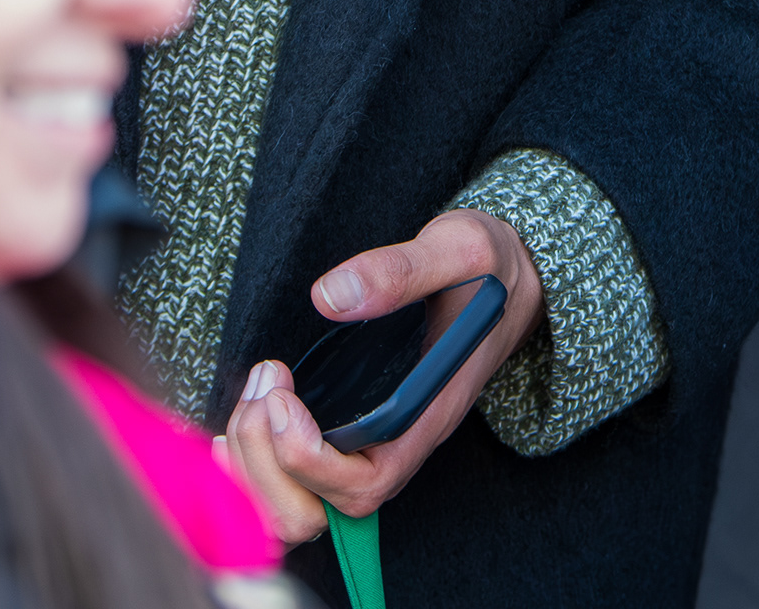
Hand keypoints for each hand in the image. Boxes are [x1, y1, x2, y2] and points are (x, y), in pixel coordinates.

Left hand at [220, 207, 543, 537]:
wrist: (515, 277)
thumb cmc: (489, 269)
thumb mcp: (459, 250)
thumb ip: (400, 270)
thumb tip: (329, 296)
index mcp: (430, 413)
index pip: (366, 481)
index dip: (311, 459)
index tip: (285, 400)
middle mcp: (400, 442)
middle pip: (322, 508)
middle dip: (271, 462)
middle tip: (263, 389)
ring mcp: (376, 440)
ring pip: (301, 504)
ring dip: (258, 465)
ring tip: (252, 399)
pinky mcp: (357, 428)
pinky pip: (298, 478)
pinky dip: (258, 462)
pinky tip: (244, 420)